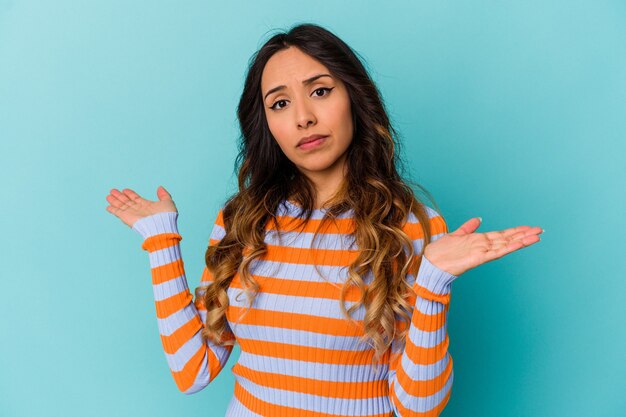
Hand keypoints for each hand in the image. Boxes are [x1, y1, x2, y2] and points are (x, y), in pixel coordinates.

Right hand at [105, 186, 177, 227]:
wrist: (162, 226)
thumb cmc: (166, 216)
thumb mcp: (168, 202)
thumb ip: (164, 195)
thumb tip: (160, 187)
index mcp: (147, 206)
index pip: (136, 198)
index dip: (130, 194)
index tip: (125, 190)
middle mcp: (139, 210)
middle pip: (127, 201)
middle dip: (120, 196)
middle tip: (112, 190)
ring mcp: (132, 214)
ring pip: (121, 206)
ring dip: (115, 201)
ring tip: (108, 196)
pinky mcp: (127, 218)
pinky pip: (118, 213)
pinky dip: (113, 210)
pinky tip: (108, 207)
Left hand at [423, 217, 542, 276]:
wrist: (431, 263)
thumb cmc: (442, 251)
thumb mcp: (456, 234)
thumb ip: (468, 227)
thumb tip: (478, 219)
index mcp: (480, 240)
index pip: (502, 235)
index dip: (515, 231)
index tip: (528, 227)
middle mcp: (484, 246)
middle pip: (508, 239)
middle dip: (523, 234)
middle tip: (540, 230)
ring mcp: (483, 252)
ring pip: (506, 245)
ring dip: (521, 240)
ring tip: (537, 236)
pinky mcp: (479, 258)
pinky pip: (497, 252)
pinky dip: (509, 247)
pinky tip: (520, 243)